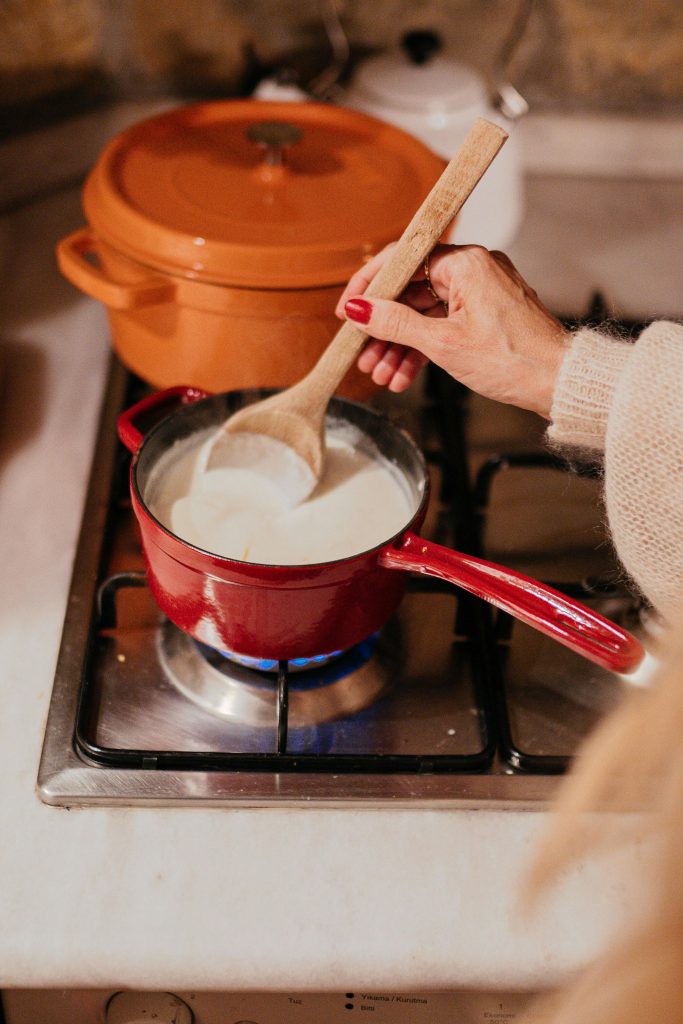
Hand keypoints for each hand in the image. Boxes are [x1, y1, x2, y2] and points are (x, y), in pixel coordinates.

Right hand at [335, 243, 568, 418]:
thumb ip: (396, 324)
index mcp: (466, 262)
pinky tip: (402, 374)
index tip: (349, 310)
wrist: (560, 383)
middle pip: (412, 291)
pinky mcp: (486, 316)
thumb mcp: (444, 344)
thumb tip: (361, 310)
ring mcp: (480, 294)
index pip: (403, 261)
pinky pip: (443, 326)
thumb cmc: (514, 359)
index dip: (370, 286)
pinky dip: (423, 349)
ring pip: (425, 314)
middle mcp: (474, 270)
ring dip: (400, 345)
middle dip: (383, 327)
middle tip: (361, 352)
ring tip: (379, 373)